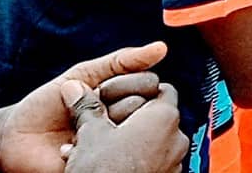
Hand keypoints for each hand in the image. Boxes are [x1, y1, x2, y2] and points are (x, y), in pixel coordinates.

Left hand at [0, 42, 179, 172]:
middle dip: (110, 103)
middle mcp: (125, 120)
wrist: (13, 137)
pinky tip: (71, 145)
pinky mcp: (103, 163)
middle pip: (143, 107)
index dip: (124, 84)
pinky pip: (112, 153)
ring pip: (130, 129)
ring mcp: (115, 143)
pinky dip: (89, 146)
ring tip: (76, 128)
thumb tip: (161, 48)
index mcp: (125, 97)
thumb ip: (120, 61)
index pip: (149, 84)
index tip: (98, 88)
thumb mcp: (83, 74)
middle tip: (88, 107)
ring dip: (99, 124)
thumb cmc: (46, 104)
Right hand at [60, 80, 186, 172]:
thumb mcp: (89, 134)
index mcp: (165, 116)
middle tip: (103, 127)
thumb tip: (74, 87)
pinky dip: (135, 159)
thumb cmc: (103, 170)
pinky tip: (109, 165)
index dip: (136, 90)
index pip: (161, 88)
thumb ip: (87, 107)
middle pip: (155, 116)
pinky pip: (153, 161)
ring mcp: (174, 161)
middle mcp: (177, 137)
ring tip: (100, 149)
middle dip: (129, 120)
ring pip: (152, 141)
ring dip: (130, 141)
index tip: (115, 99)